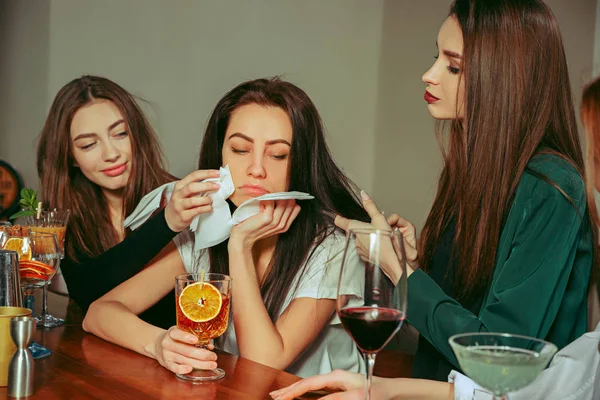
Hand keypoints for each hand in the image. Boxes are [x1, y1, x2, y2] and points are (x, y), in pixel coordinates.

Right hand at [152, 326, 217, 374]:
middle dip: (202, 355)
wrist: (158, 344)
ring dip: (200, 364)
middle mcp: (167, 343)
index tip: (196, 340)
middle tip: (214, 357)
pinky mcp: (166, 364)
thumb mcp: (181, 332)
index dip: (186, 337)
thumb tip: (209, 345)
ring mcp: (166, 354)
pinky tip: (191, 369)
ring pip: (184, 360)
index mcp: (172, 333)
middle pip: (185, 350)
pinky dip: (182, 369)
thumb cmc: (175, 337)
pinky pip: (174, 368)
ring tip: (212, 364)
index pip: (177, 334)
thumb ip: (195, 336)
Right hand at [165, 169, 219, 231]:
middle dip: (207, 185)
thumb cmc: (181, 203)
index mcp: (180, 186)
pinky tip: (209, 208)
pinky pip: (196, 211)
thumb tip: (214, 182)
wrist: (170, 219)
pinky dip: (205, 208)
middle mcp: (178, 194)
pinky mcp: (183, 216)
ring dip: (206, 199)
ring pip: (193, 200)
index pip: (193, 176)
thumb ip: (196, 187)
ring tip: (211, 200)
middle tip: (217, 186)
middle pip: (192, 187)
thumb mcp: (184, 192)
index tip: (217, 173)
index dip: (206, 173)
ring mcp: (179, 206)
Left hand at [228, 199, 300, 249]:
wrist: (243, 237)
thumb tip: (283, 198)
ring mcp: (275, 222)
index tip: (283, 196)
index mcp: (285, 226)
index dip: (290, 200)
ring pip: (283, 202)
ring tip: (269, 196)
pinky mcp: (267, 218)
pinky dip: (266, 198)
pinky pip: (271, 202)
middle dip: (285, 196)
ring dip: (276, 196)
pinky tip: (262, 200)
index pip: (296, 208)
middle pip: (291, 204)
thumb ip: (279, 213)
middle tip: (276, 193)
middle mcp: (282, 224)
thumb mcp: (270, 222)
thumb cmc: (255, 227)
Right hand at [270, 372, 452, 399]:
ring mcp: (336, 381)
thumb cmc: (377, 391)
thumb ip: (336, 399)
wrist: (391, 389)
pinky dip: (306, 393)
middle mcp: (334, 377)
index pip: (308, 383)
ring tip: (282, 396)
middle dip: (289, 389)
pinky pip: (318, 389)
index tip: (279, 397)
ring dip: (296, 391)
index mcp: (336, 376)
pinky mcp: (339, 386)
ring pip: (310, 386)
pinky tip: (301, 396)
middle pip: (306, 382)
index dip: (292, 391)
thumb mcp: (357, 397)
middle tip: (273, 395)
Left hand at [335, 191, 417, 273]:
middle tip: (371, 226)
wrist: (391, 260)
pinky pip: (363, 248)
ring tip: (376, 236)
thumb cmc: (385, 240)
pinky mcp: (363, 256)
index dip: (338, 217)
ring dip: (364, 237)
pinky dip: (368, 245)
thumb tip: (363, 194)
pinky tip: (377, 244)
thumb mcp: (379, 218)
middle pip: (352, 230)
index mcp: (354, 228)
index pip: (340, 221)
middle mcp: (353, 239)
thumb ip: (370, 206)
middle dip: (360, 227)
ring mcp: (357, 249)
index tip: (336, 215)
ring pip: (358, 239)